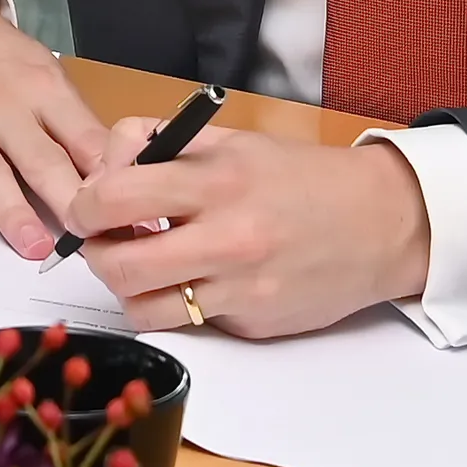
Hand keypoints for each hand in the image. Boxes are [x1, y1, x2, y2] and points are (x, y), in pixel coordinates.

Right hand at [0, 0, 115, 255]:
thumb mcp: (44, 75)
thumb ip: (75, 125)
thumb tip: (118, 178)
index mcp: (42, 90)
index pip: (82, 138)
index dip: (106, 176)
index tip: (127, 212)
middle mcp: (1, 108)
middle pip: (39, 159)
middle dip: (67, 199)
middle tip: (90, 238)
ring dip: (12, 211)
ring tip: (35, 248)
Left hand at [66, 124, 432, 339]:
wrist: (383, 224)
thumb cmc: (303, 177)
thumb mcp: (235, 142)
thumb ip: (162, 146)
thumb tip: (102, 172)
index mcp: (218, 181)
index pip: (114, 197)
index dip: (83, 204)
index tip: (86, 206)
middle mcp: (227, 238)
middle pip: (118, 265)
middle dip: (97, 254)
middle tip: (105, 242)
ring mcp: (240, 288)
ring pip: (142, 307)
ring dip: (128, 289)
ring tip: (142, 266)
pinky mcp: (252, 322)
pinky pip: (188, 323)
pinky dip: (175, 307)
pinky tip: (190, 283)